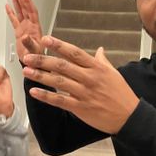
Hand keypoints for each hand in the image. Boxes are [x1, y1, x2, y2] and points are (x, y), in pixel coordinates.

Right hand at [5, 0, 43, 60]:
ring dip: (17, 1)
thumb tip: (26, 36)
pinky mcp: (19, 32)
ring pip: (20, 11)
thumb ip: (29, 43)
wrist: (33, 63)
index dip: (27, 1)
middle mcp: (30, 25)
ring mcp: (25, 28)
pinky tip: (8, 6)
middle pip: (26, 7)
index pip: (31, 10)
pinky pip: (14, 19)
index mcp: (35, 27)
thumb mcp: (33, 51)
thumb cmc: (36, 58)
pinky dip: (11, 12)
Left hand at [22, 36, 139, 134]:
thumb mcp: (113, 73)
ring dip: (40, 76)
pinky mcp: (80, 108)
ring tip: (26, 70)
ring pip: (58, 82)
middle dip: (43, 60)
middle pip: (62, 66)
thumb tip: (99, 50)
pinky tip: (34, 91)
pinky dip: (46, 96)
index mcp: (96, 68)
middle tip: (28, 56)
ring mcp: (84, 93)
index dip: (58, 45)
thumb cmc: (122, 94)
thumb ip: (102, 61)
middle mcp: (89, 78)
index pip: (74, 52)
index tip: (45, 39)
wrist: (129, 116)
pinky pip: (60, 100)